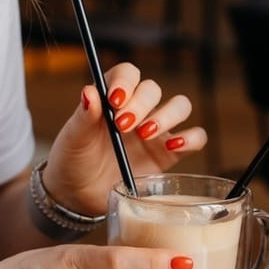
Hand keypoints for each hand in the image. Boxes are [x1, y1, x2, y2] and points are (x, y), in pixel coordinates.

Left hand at [43, 62, 207, 216]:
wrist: (79, 195)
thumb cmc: (73, 160)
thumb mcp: (73, 138)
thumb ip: (83, 116)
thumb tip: (89, 92)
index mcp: (112, 97)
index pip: (127, 73)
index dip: (125, 82)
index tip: (114, 100)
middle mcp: (137, 109)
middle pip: (153, 89)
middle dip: (141, 104)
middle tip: (122, 125)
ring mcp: (156, 130)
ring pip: (180, 106)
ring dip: (167, 115)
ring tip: (145, 134)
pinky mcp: (169, 154)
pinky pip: (195, 138)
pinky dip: (191, 138)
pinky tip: (173, 145)